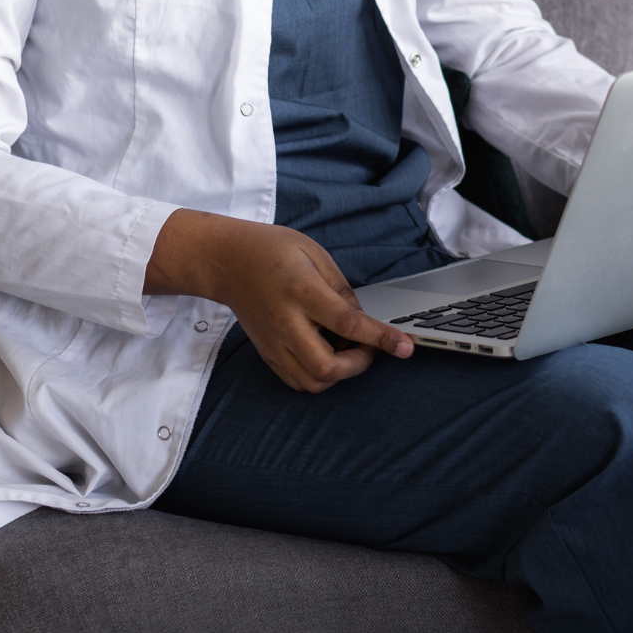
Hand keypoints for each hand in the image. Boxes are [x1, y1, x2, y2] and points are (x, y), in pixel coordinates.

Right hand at [145, 209, 414, 392]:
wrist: (227, 261)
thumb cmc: (271, 250)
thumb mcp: (314, 254)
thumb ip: (341, 289)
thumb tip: (362, 321)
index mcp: (302, 292)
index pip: (347, 323)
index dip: (380, 338)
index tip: (405, 347)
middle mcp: (286, 323)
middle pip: (327, 367)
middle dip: (358, 364)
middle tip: (367, 346)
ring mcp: (274, 343)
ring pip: (313, 382)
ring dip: (339, 373)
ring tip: (344, 347)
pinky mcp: (268, 354)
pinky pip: (298, 381)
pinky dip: (320, 376)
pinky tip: (325, 352)